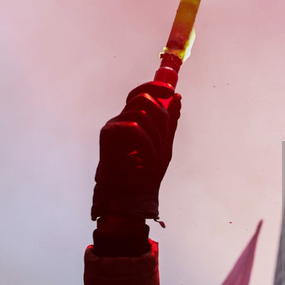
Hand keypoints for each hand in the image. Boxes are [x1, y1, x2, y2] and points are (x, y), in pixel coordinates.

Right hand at [91, 83, 180, 220]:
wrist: (132, 197)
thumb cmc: (145, 175)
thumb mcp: (164, 145)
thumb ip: (169, 123)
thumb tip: (177, 97)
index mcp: (134, 120)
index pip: (142, 93)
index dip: (155, 87)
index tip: (170, 91)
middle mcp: (122, 119)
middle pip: (143, 99)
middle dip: (161, 117)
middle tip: (162, 141)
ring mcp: (113, 126)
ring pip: (141, 114)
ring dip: (155, 139)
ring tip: (153, 159)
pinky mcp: (107, 135)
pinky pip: (134, 129)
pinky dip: (147, 147)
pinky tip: (146, 163)